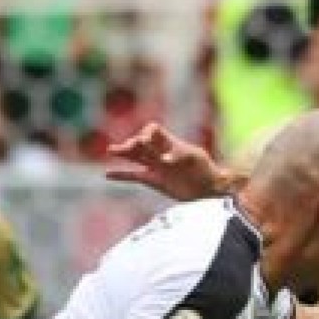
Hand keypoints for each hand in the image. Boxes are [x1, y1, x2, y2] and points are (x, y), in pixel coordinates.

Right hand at [104, 123, 224, 200]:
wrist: (210, 189)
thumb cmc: (207, 171)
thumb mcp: (197, 159)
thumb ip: (182, 155)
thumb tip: (166, 160)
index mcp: (170, 143)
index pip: (153, 130)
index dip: (148, 133)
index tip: (147, 143)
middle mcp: (160, 152)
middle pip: (141, 142)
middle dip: (133, 143)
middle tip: (129, 146)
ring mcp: (156, 166)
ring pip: (135, 156)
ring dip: (123, 152)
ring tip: (111, 150)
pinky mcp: (153, 180)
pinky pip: (134, 176)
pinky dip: (121, 175)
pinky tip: (108, 174)